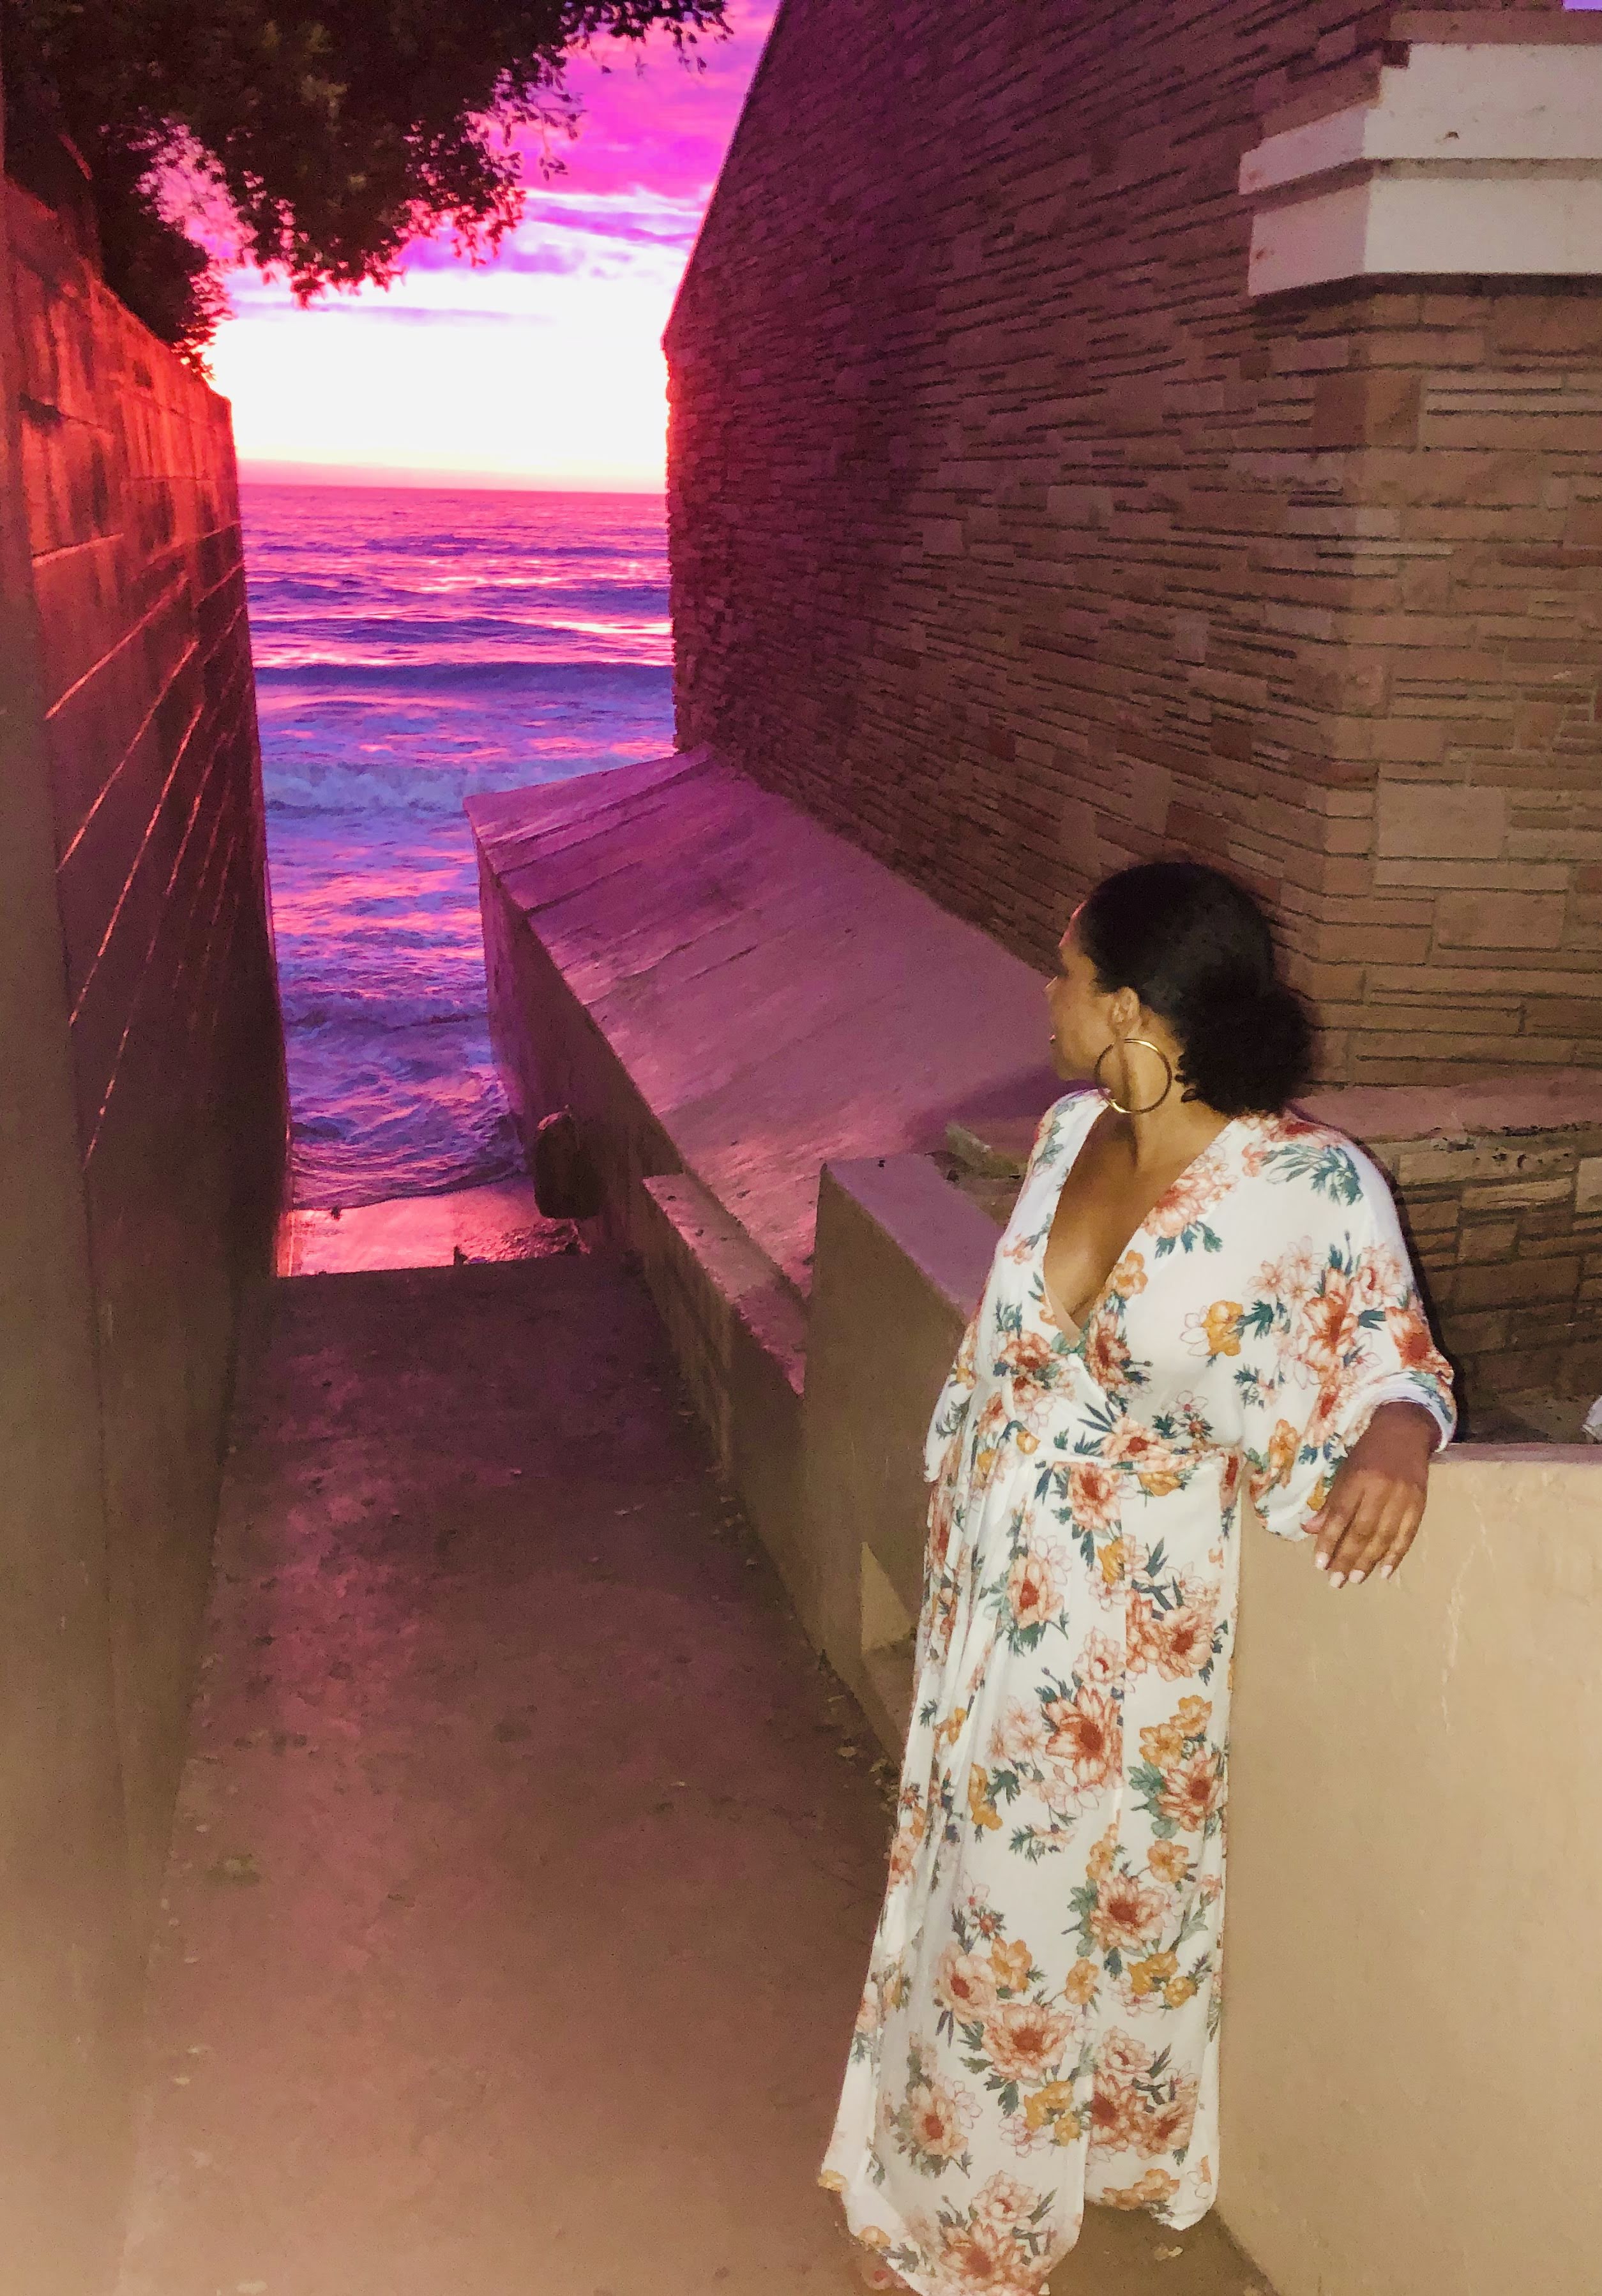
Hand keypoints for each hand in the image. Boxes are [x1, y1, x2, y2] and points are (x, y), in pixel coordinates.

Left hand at [1308, 1402, 1437, 1587]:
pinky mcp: (1420, 1503)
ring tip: (1356, 1579)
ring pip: (1384, 1536)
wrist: (1406, 1431)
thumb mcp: (1345, 1470)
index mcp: (1358, 1478)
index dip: (1329, 1541)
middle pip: (1362, 1530)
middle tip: (1336, 1581)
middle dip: (1348, 1558)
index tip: (1320, 1564)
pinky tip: (1385, 1571)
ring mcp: (1403, 1497)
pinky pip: (1407, 1534)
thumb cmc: (1368, 1451)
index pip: (1341, 1515)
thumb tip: (1310, 1529)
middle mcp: (1381, 1489)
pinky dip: (1396, 1555)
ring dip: (1369, 1561)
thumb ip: (1331, 1502)